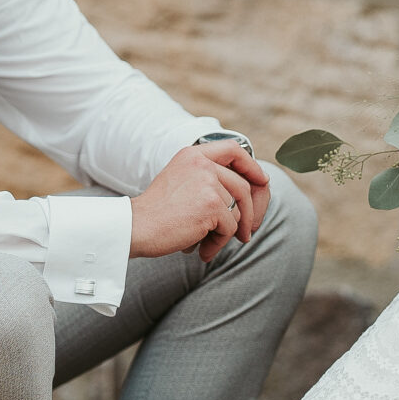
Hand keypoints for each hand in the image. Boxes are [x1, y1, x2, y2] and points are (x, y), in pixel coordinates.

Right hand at [129, 142, 270, 262]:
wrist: (136, 227)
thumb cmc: (157, 212)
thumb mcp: (181, 182)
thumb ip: (208, 180)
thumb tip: (247, 196)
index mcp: (193, 155)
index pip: (234, 149)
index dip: (251, 166)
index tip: (262, 181)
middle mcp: (202, 164)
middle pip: (243, 187)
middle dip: (249, 214)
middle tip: (245, 234)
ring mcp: (208, 183)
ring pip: (237, 211)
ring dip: (227, 232)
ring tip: (209, 244)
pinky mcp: (212, 204)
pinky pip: (230, 227)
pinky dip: (218, 243)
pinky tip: (202, 250)